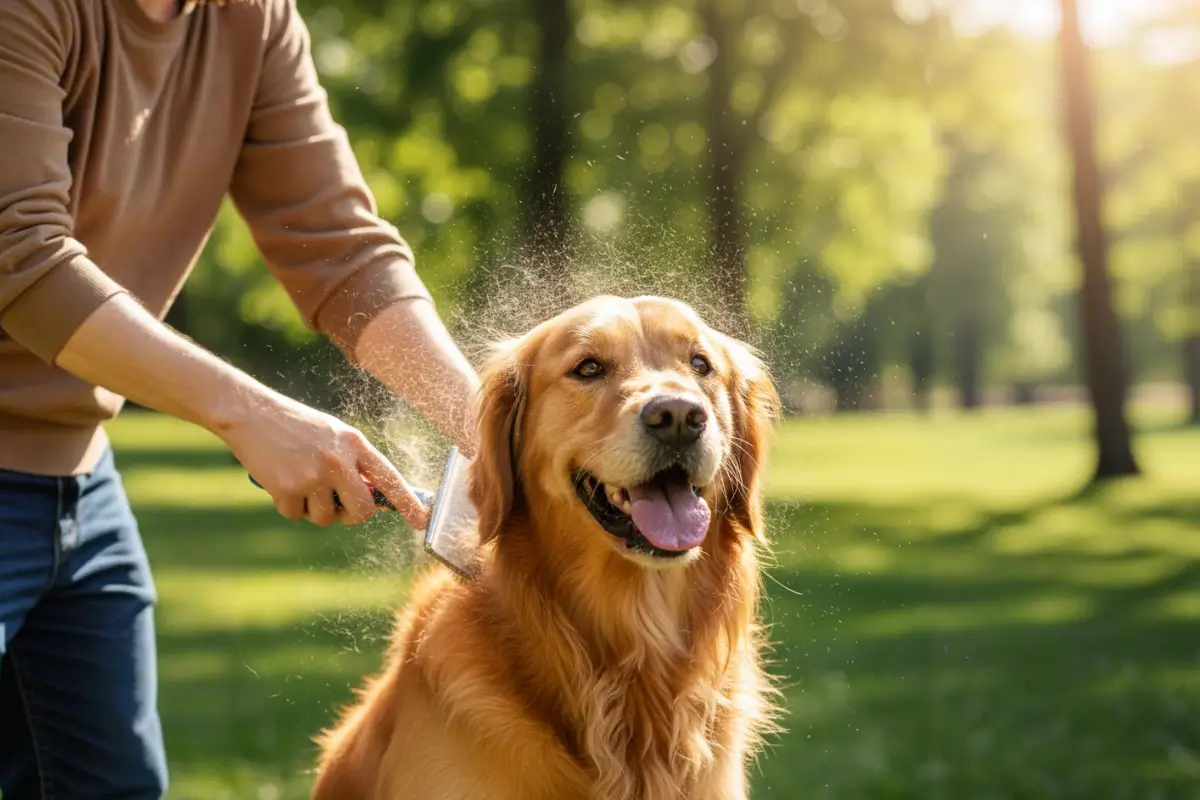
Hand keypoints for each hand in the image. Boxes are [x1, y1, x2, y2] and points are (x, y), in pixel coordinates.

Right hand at [219, 391, 430, 528]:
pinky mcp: (287, 489)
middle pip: (361, 511)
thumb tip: (375, 500)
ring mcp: (312, 476)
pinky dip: (289, 506)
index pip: (390, 478)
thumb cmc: (296, 426)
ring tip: (301, 480)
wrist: (251, 414)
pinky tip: (281, 482)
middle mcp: (339, 461)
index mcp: (355, 444)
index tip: (422, 521)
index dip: (408, 502)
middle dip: (351, 515)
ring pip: (326, 517)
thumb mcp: (334, 436)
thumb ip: (355, 463)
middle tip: (338, 504)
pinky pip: (297, 516)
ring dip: (314, 509)